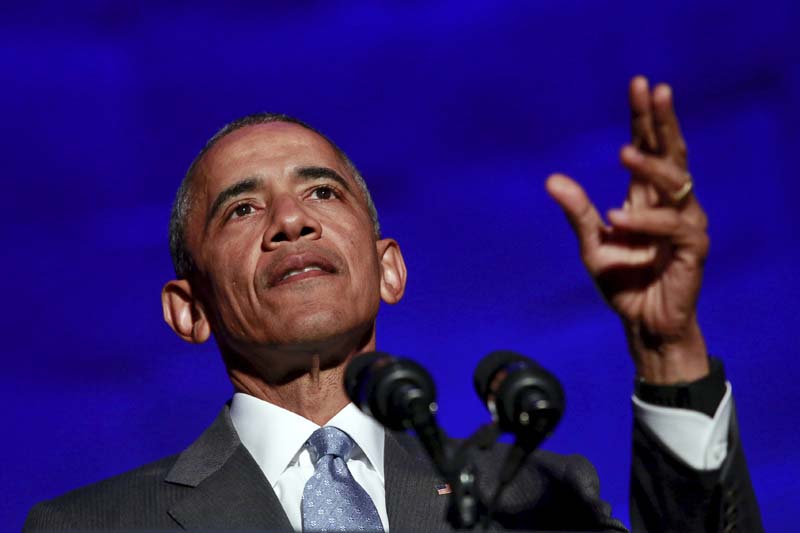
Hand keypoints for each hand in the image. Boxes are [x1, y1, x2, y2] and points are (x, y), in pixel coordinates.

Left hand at [546, 76, 709, 383]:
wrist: (642, 325)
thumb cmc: (622, 284)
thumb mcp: (592, 245)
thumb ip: (577, 213)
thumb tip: (551, 179)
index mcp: (646, 198)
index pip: (649, 148)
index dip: (645, 118)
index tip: (639, 85)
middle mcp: (670, 204)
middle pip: (671, 152)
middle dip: (661, 121)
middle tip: (652, 90)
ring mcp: (685, 224)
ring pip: (676, 182)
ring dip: (651, 166)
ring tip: (622, 153)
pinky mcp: (693, 248)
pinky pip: (673, 226)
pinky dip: (646, 220)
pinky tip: (619, 218)